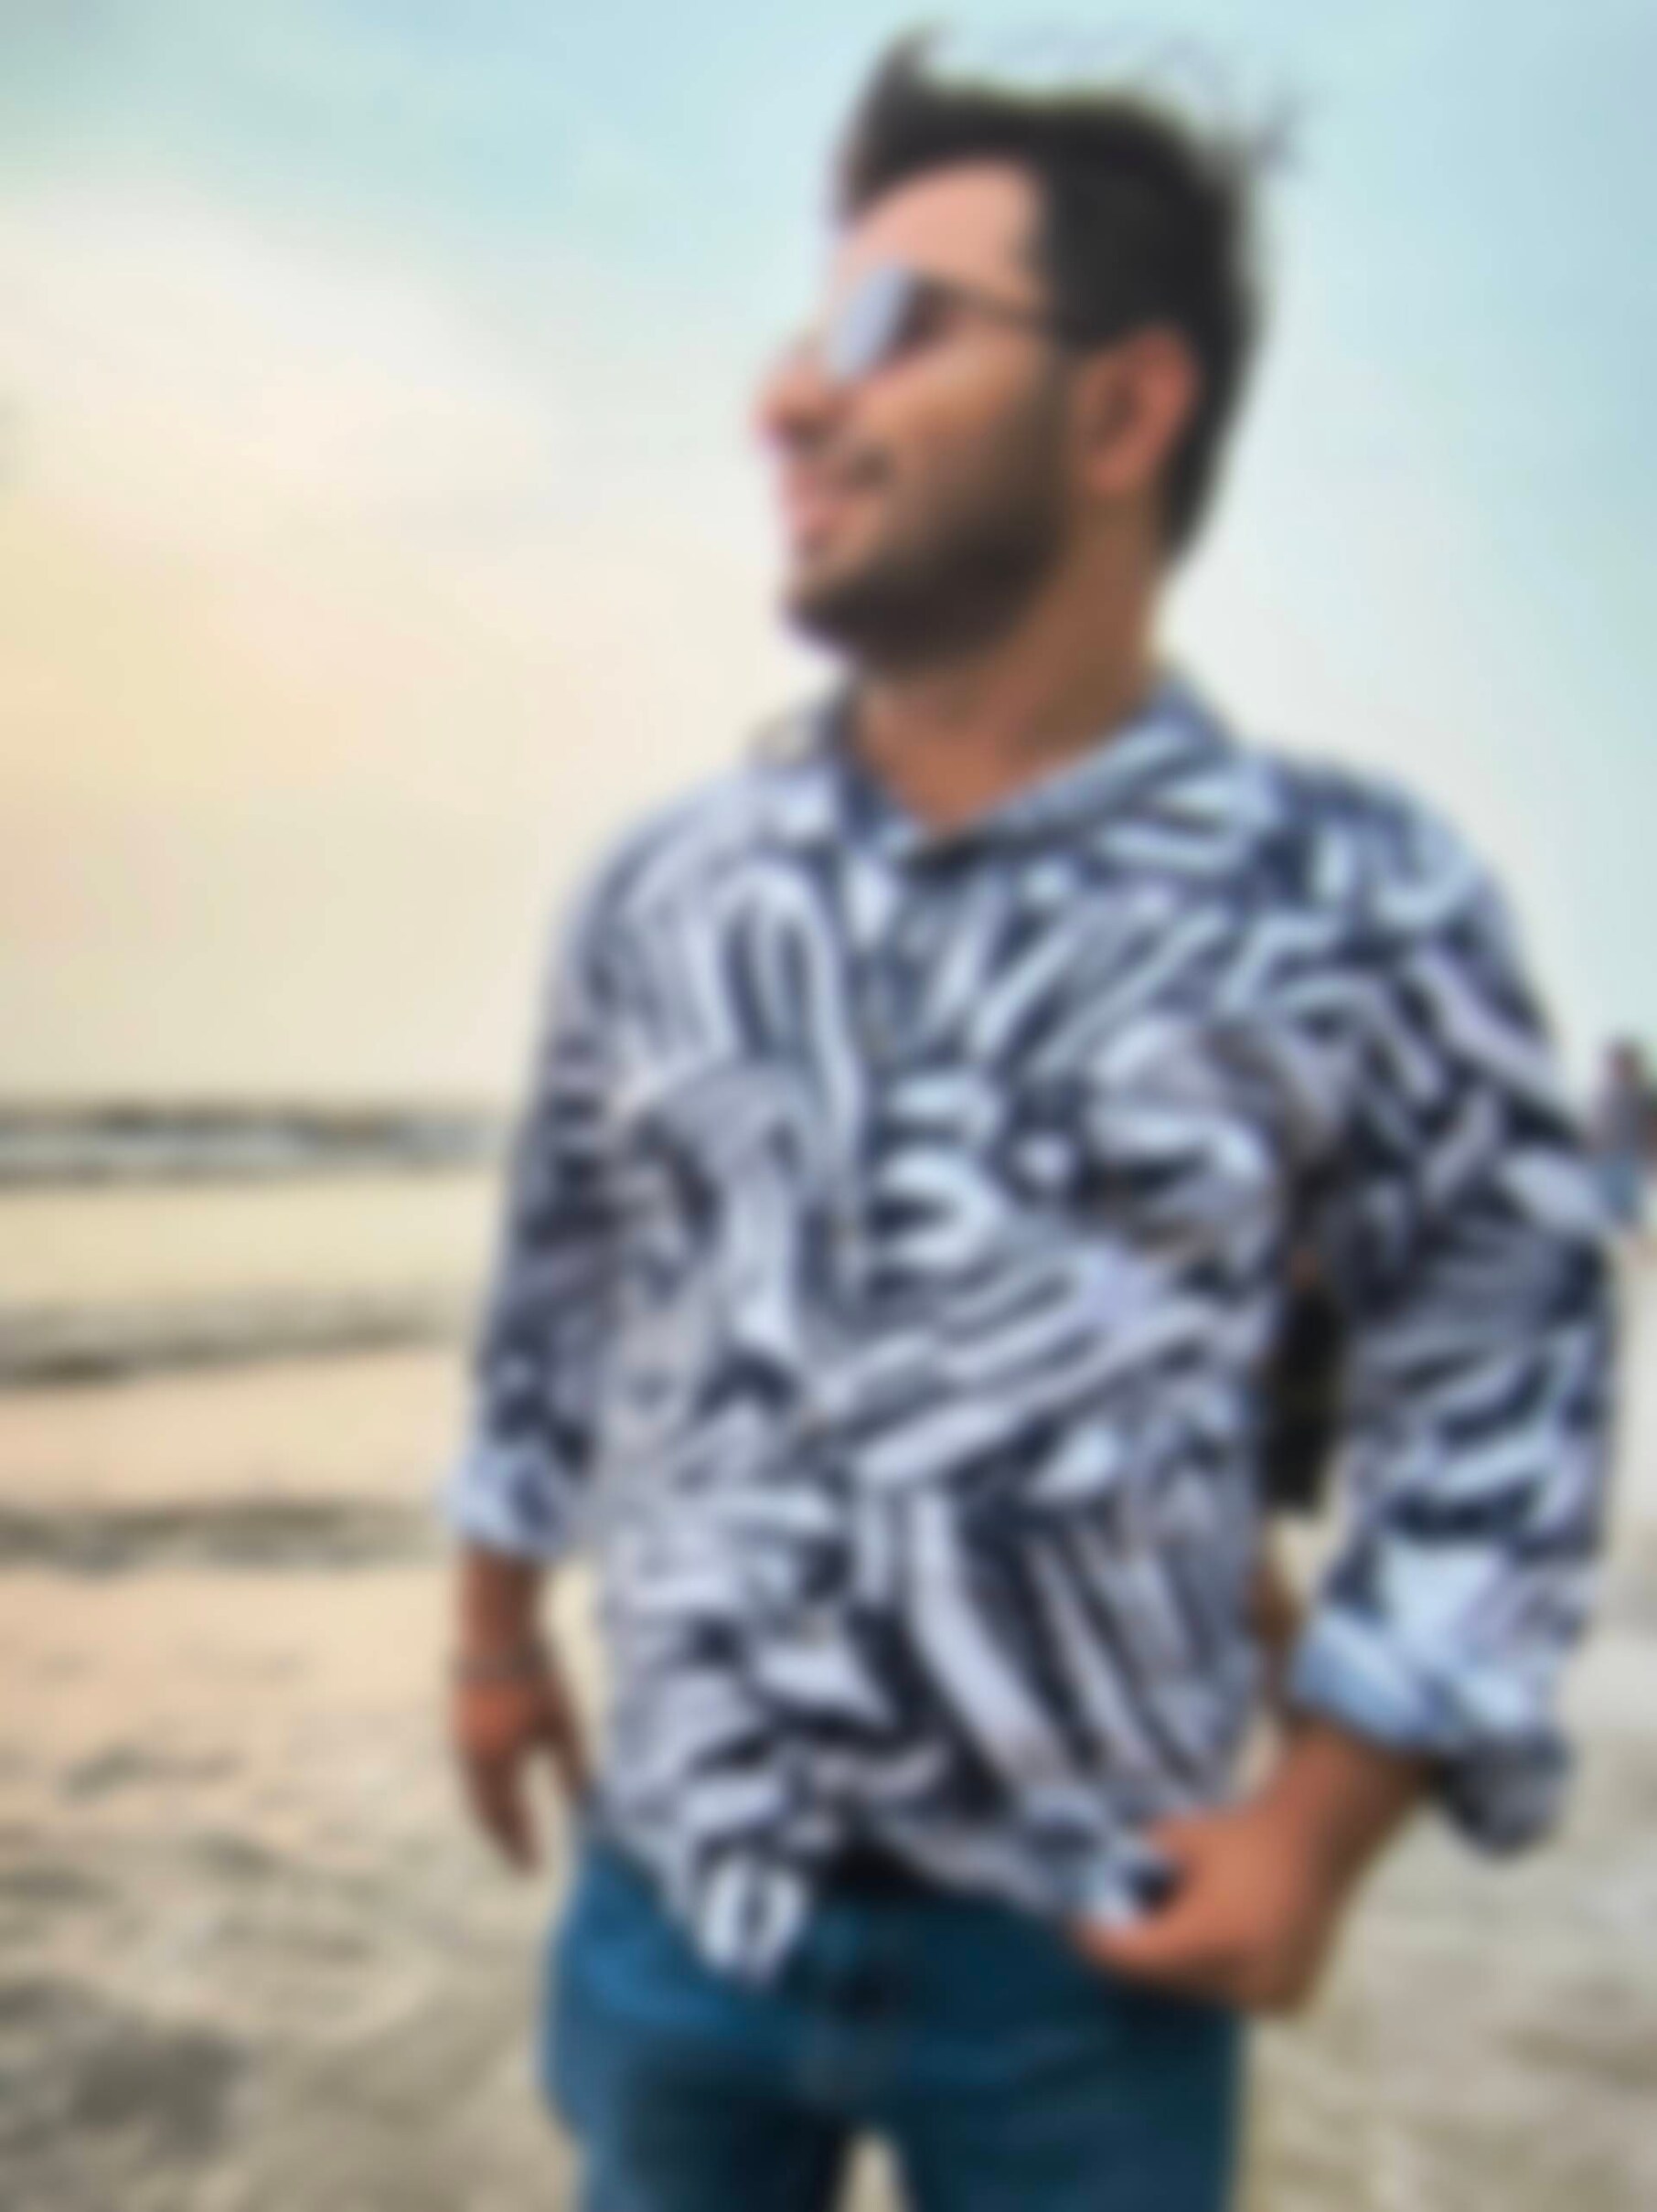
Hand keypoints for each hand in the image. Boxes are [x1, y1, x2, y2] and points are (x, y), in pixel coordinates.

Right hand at [449, 1658, 587, 1869]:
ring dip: (491, 1816)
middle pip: (484, 1813)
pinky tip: (498, 1785)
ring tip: (510, 1828)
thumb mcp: (563, 1724)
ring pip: (473, 1792)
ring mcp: (459, 1739)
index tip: (532, 1872)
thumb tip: (584, 1804)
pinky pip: (469, 1771)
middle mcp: (470, 1760)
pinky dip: (483, 1790)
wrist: (495, 1627)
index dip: (521, 1847)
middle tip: (519, 1859)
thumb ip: (573, 1767)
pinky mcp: (458, 1719)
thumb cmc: (536, 1675)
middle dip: (503, 1839)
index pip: (508, 1821)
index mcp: (495, 1767)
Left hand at [1069, 1796, 1350, 2013]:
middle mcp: (1243, 1979)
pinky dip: (1215, 1975)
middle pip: (1162, 1980)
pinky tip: (1223, 1939)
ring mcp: (1269, 1997)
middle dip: (1137, 1954)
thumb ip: (1130, 1869)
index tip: (1074, 1927)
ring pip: (1195, 1993)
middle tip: (1120, 1923)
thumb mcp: (1173, 1841)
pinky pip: (1229, 1995)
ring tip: (1177, 1925)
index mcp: (1213, 1938)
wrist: (1315, 1841)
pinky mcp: (1287, 2003)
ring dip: (1176, 1967)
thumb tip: (1085, 1894)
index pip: (1133, 1961)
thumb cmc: (1237, 1836)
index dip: (1097, 1944)